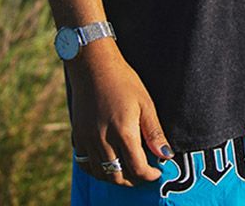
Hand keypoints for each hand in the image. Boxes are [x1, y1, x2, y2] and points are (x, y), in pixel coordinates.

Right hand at [67, 38, 173, 185]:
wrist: (93, 65)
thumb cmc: (123, 80)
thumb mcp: (145, 103)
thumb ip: (154, 133)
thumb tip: (166, 156)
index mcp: (123, 132)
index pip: (137, 169)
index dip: (150, 176)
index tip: (157, 172)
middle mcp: (102, 141)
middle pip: (118, 177)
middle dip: (133, 180)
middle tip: (143, 173)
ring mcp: (87, 140)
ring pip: (100, 174)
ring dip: (115, 177)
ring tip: (126, 170)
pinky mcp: (77, 136)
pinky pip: (85, 163)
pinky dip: (96, 169)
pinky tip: (106, 162)